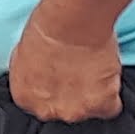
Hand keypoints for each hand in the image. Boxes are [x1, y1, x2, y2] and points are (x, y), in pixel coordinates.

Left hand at [8, 5, 121, 123]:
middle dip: (70, 94)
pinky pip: (110, 107)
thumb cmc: (46, 27)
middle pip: (62, 109)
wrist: (71, 23)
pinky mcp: (100, 106)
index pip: (39, 104)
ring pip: (87, 109)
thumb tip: (39, 75)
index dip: (51, 88)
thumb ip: (31, 74)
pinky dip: (111, 94)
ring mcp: (75, 111)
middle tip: (76, 70)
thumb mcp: (23, 53)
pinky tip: (104, 73)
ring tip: (90, 67)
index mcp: (24, 97)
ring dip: (91, 93)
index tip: (58, 77)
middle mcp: (47, 110)